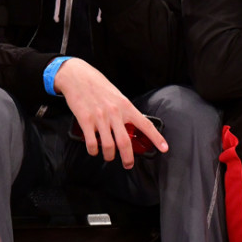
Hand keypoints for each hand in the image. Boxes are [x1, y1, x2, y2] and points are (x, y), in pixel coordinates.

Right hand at [52, 58, 167, 167]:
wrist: (77, 76)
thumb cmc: (97, 85)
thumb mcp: (117, 96)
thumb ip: (124, 111)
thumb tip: (130, 126)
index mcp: (125, 106)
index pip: (145, 125)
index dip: (156, 138)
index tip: (164, 148)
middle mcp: (114, 113)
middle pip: (125, 142)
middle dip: (128, 158)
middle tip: (128, 164)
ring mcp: (99, 117)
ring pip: (108, 146)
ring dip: (109, 156)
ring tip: (108, 157)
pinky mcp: (85, 120)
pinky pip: (91, 143)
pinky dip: (93, 151)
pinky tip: (94, 150)